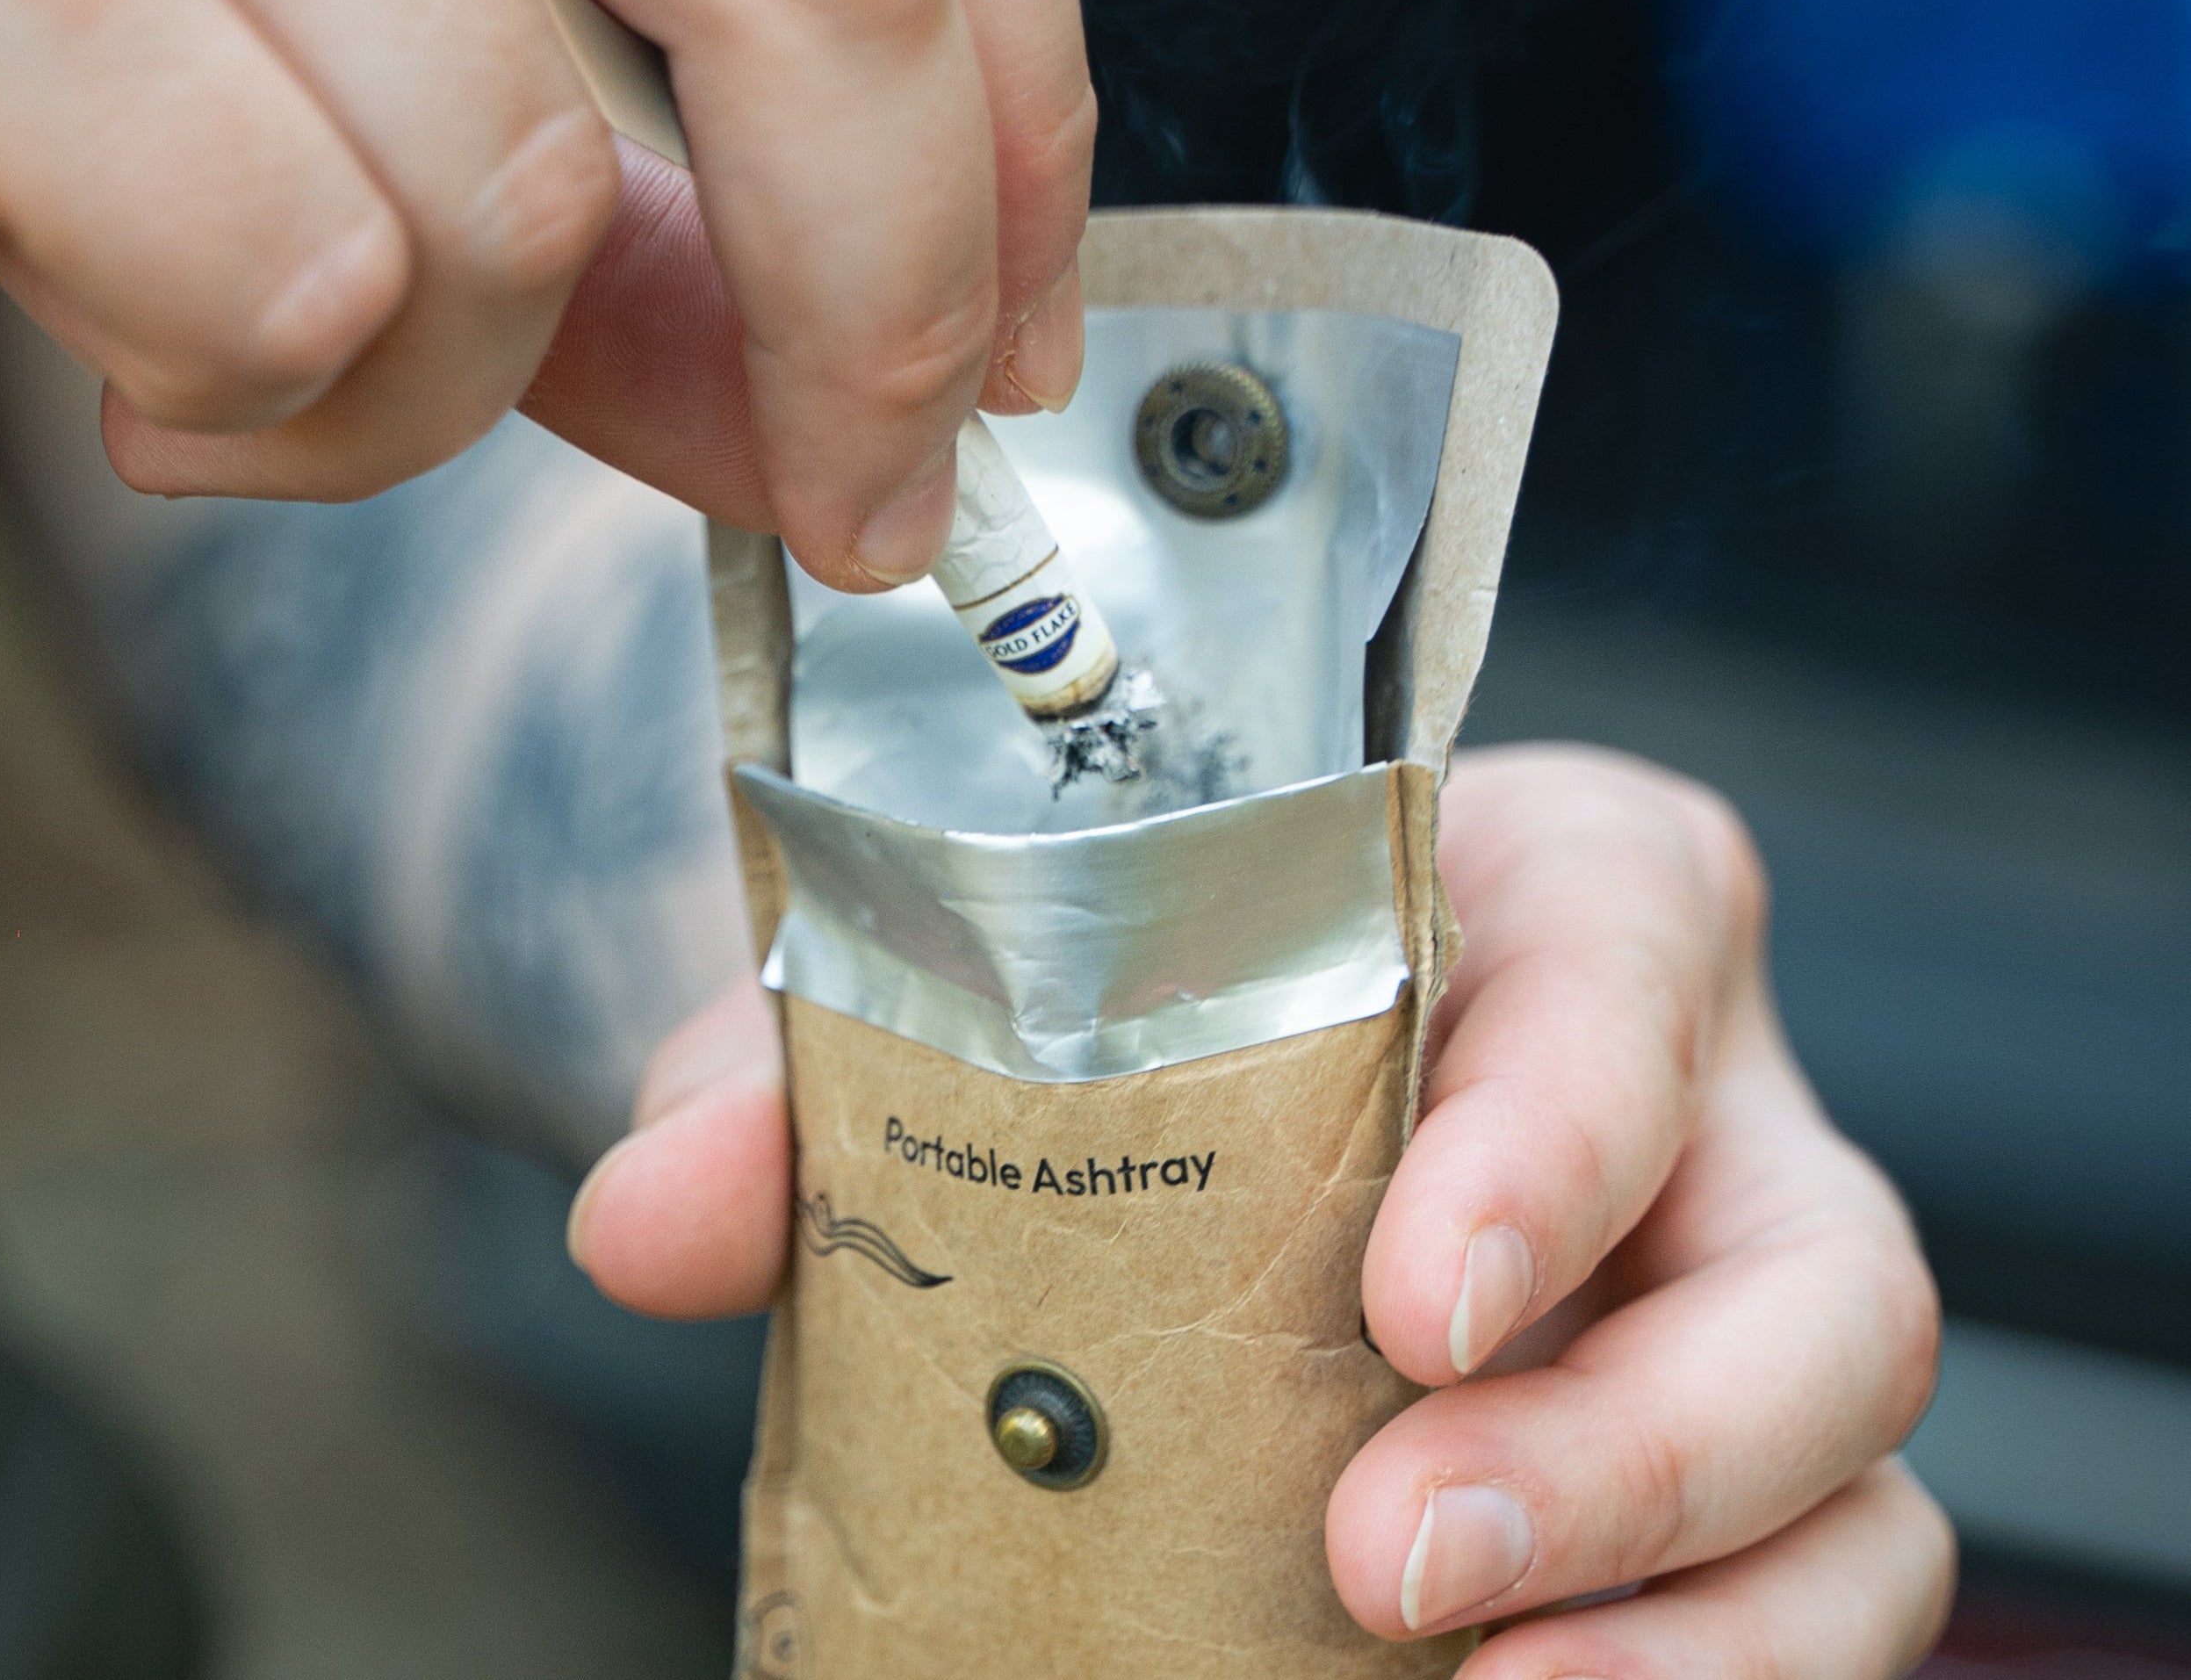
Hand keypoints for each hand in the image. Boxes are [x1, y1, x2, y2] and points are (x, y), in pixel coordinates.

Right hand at [0, 0, 1093, 581]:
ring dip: (438, 388)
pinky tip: (105, 339)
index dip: (1024, 93)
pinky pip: (303, 291)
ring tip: (235, 343)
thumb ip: (576, 55)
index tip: (1019, 318)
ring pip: (534, 189)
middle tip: (860, 504)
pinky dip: (253, 410)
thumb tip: (838, 371)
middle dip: (893, 298)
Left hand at [570, 747, 1954, 1676]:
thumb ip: (809, 1074)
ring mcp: (1746, 1299)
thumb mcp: (981, 987)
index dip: (1557, 1135)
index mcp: (1565, 900)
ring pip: (1855, 1477)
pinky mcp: (1747, 1477)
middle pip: (1823, 1276)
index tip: (1411, 1296)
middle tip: (1395, 1556)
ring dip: (1699, 1628)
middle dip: (1634, 1449)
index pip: (1633, 969)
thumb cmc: (1141, 974)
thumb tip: (646, 1216)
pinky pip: (1808, 1598)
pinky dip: (1696, 1678)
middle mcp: (1712, 1099)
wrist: (1206, 1039)